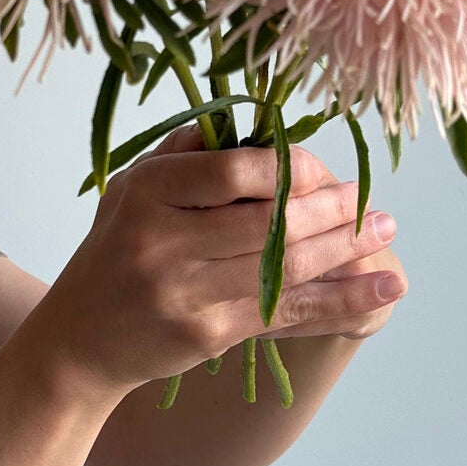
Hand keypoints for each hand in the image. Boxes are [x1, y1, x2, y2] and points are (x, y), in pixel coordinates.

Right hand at [33, 119, 405, 392]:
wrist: (79, 340)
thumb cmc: (116, 250)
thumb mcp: (133, 188)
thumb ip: (190, 153)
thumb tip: (262, 125)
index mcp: (146, 193)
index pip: (233, 172)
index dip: (289, 169)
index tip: (322, 170)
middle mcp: (162, 243)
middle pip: (268, 222)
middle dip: (332, 210)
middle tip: (372, 200)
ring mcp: (185, 293)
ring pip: (285, 268)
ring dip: (347, 249)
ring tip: (387, 231)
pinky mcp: (207, 334)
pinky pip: (288, 312)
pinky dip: (342, 300)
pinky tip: (383, 290)